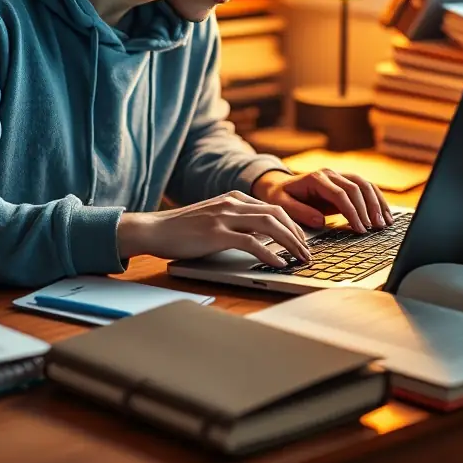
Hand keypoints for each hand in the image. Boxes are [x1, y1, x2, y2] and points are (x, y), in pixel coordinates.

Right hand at [116, 191, 310, 266]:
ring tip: (301, 258)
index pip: (274, 208)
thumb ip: (236, 222)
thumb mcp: (213, 218)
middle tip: (308, 252)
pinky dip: (269, 253)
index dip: (293, 225)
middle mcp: (232, 203)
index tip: (303, 241)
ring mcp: (224, 217)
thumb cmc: (181, 229)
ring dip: (290, 243)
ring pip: (269, 225)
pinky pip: (251, 242)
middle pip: (277, 214)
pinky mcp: (216, 233)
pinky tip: (279, 263)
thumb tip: (262, 238)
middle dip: (298, 234)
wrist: (154, 230)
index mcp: (233, 198)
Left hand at [251, 169, 392, 233]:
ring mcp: (339, 176)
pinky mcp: (345, 182)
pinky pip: (366, 187)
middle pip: (356, 188)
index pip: (340, 194)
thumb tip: (321, 221)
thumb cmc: (281, 196)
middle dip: (368, 209)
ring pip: (365, 185)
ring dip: (377, 203)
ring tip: (384, 223)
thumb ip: (299, 212)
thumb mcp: (282, 204)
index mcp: (316, 178)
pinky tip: (385, 214)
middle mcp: (330, 173)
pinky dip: (377, 200)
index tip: (359, 228)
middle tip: (375, 228)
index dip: (352, 211)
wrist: (280, 185)